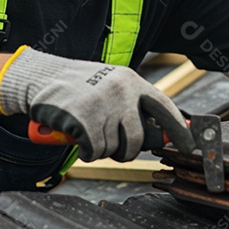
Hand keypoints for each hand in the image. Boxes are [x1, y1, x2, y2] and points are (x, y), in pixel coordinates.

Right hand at [0, 46, 194, 161]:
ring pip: (112, 147)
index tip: (187, 146)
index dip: (177, 131)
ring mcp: (102, 106)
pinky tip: (76, 135)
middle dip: (126, 150)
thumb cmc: (78, 85)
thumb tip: (159, 133)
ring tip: (87, 129)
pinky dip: (86, 151)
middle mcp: (121, 92)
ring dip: (100, 148)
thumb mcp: (110, 84)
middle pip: (136, 138)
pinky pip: (94, 152)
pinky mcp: (82, 121)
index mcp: (131, 81)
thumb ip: (132, 104)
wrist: (41, 77)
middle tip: (114, 147)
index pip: (163, 108)